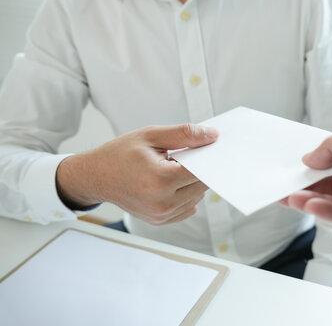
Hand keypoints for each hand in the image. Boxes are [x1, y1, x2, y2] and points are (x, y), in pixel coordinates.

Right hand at [56, 124, 217, 224]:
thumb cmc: (120, 153)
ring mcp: (161, 215)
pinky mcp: (160, 221)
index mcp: (160, 179)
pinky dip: (186, 194)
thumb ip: (185, 134)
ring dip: (192, 182)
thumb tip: (212, 135)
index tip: (210, 148)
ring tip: (172, 168)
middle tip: (186, 155)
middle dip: (200, 169)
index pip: (202, 170)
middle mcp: (162, 202)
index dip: (208, 157)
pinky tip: (170, 182)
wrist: (95, 176)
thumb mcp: (151, 136)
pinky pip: (188, 207)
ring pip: (197, 197)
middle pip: (202, 185)